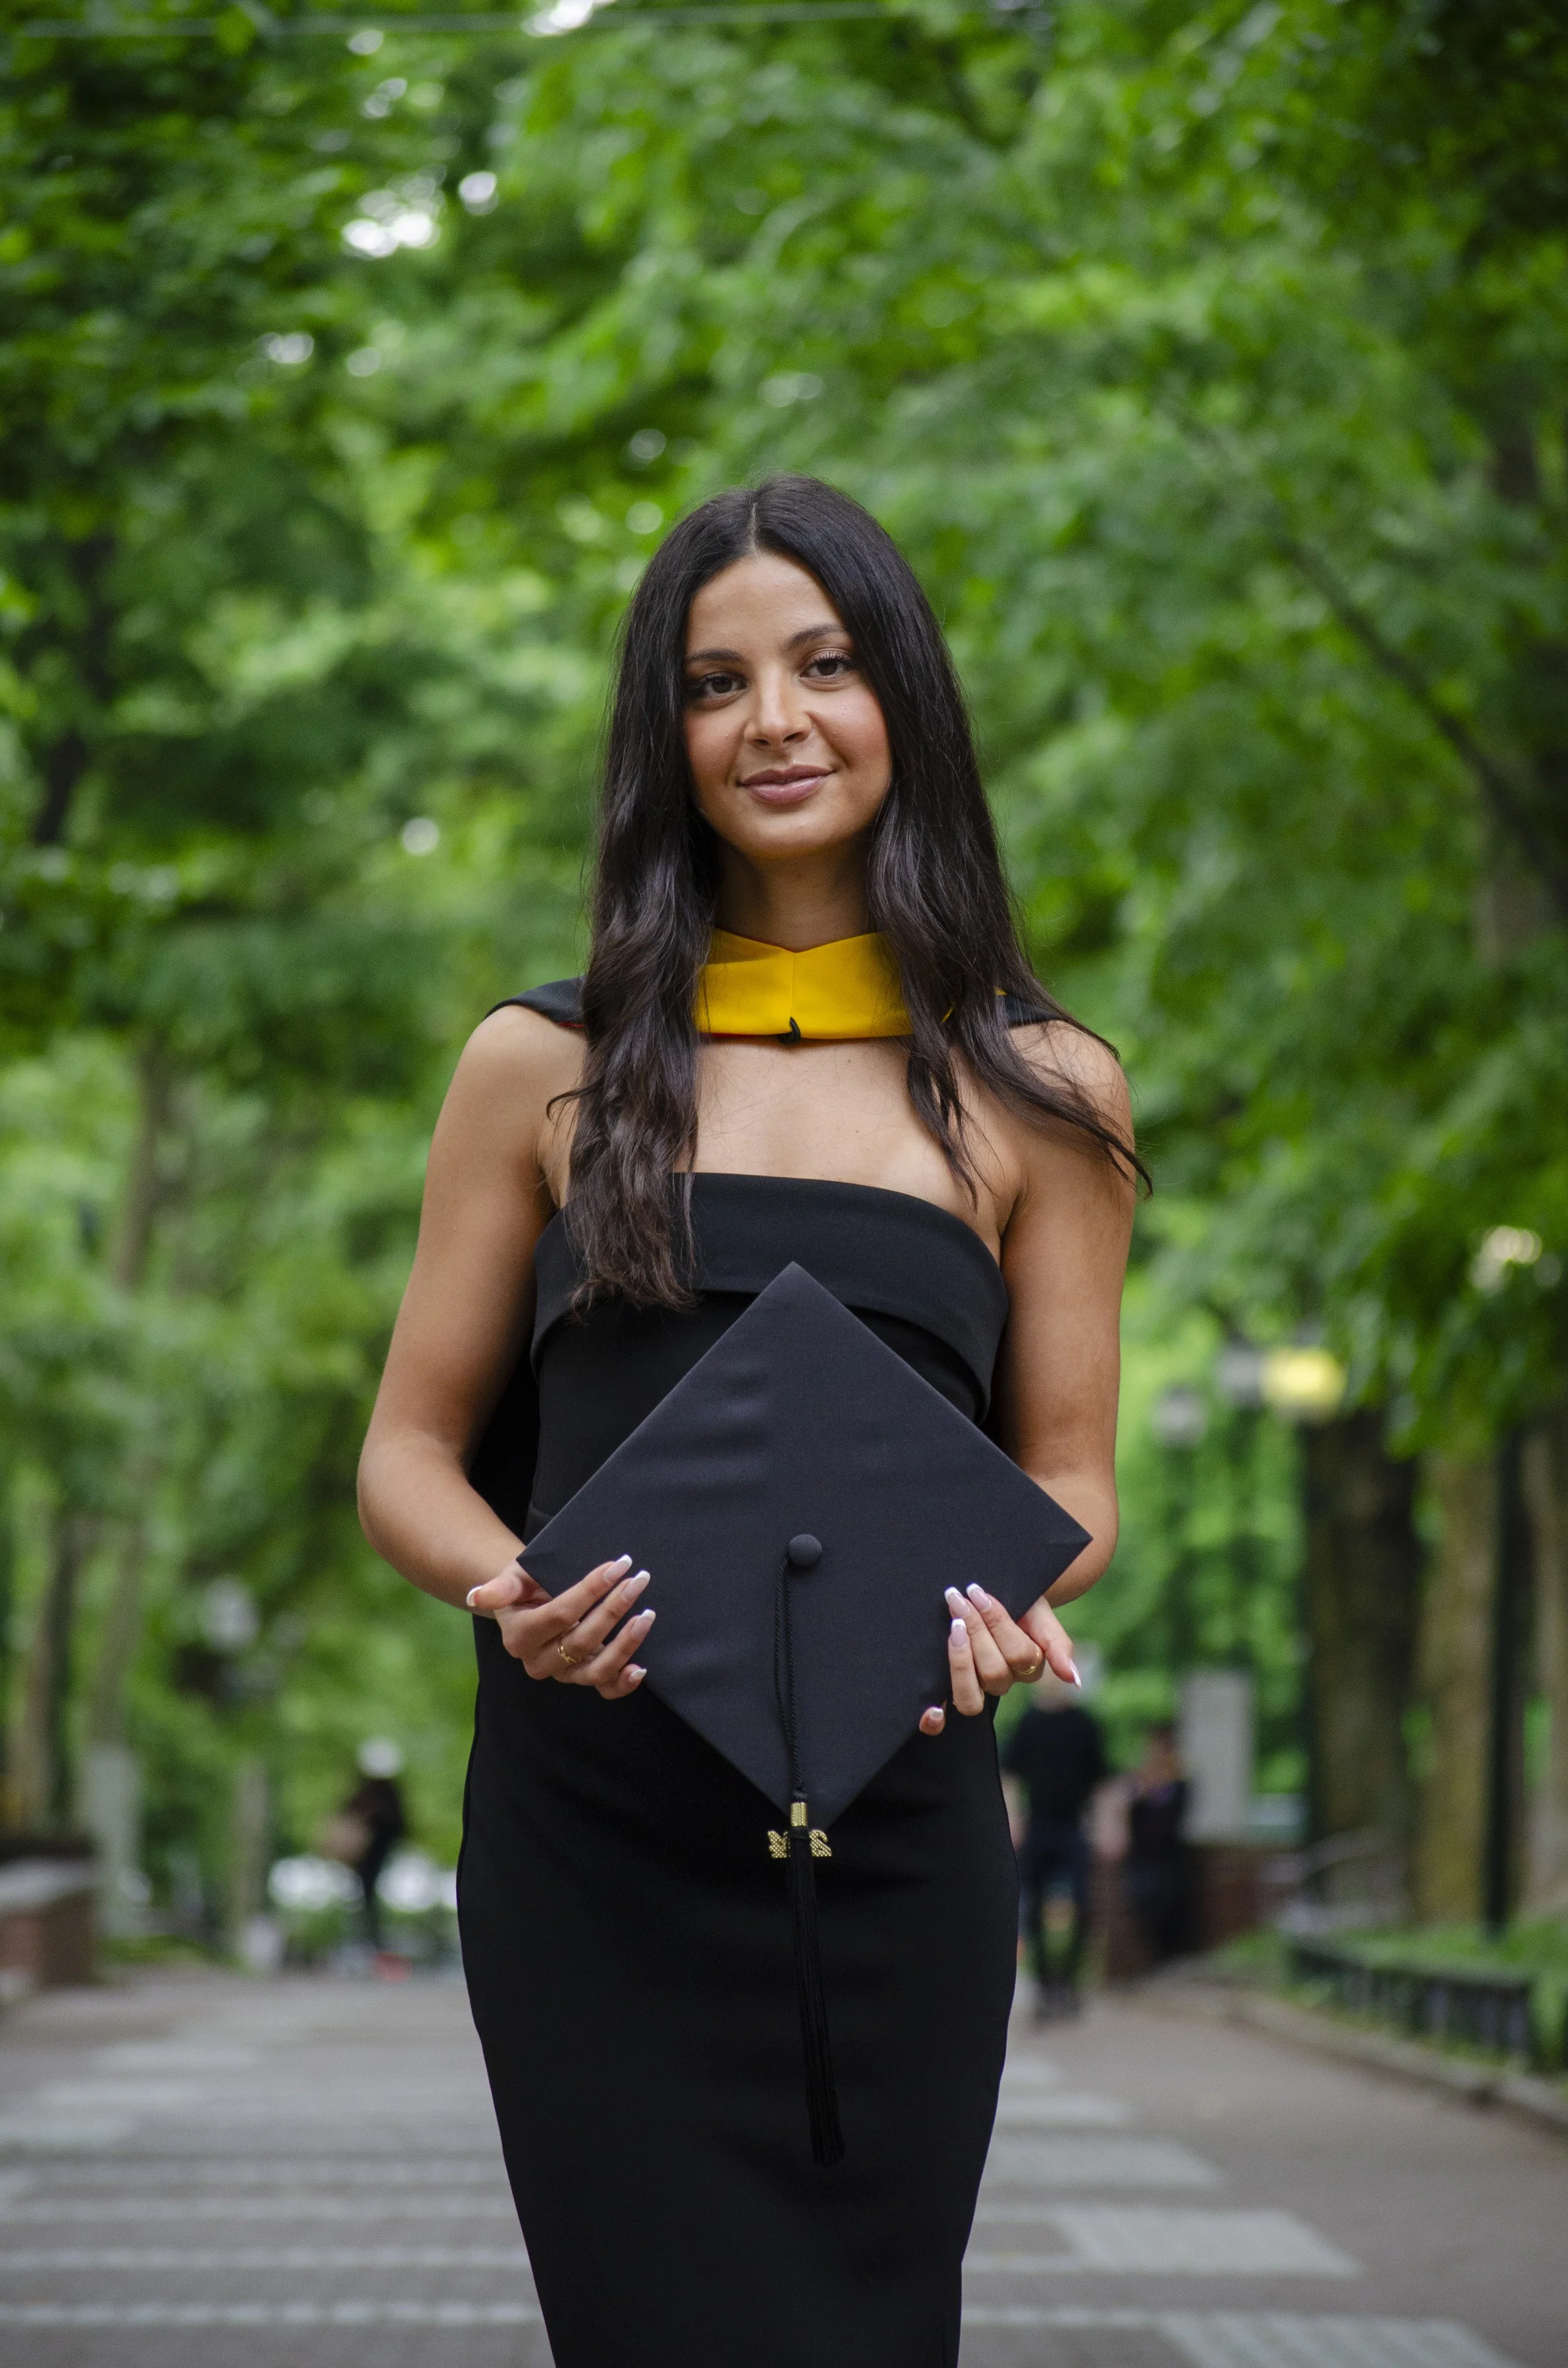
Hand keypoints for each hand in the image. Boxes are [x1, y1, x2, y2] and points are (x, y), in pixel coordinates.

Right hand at [466, 1553, 653, 1699]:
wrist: (532, 1603)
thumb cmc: (525, 1586)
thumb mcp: (512, 1579)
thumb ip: (501, 1588)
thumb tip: (478, 1596)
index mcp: (520, 1636)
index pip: (561, 1614)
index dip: (591, 1591)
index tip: (618, 1566)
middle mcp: (539, 1661)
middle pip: (582, 1640)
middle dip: (614, 1609)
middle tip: (639, 1581)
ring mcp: (563, 1673)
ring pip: (596, 1669)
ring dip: (625, 1645)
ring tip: (646, 1616)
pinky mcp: (582, 1678)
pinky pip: (604, 1689)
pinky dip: (623, 1683)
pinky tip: (640, 1668)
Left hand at [918, 1584, 1077, 1735]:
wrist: (998, 1599)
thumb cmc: (1022, 1606)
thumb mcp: (1042, 1618)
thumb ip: (1059, 1647)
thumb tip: (1072, 1680)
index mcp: (1029, 1667)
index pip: (1018, 1654)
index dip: (996, 1622)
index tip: (978, 1592)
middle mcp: (1004, 1682)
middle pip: (993, 1672)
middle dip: (976, 1631)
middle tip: (959, 1599)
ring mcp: (978, 1688)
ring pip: (971, 1697)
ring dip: (960, 1660)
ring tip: (953, 1625)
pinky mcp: (953, 1691)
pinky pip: (946, 1716)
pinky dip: (936, 1719)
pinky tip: (932, 1709)